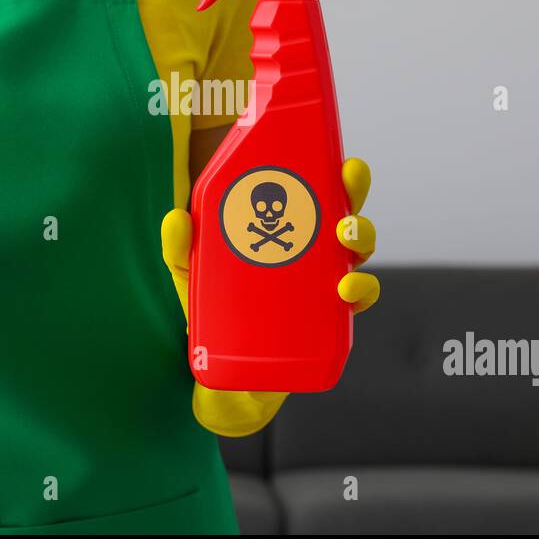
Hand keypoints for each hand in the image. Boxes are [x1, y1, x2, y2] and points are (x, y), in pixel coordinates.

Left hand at [161, 158, 380, 436]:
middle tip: (345, 189)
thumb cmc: (217, 308)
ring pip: (358, 252)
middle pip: (347, 214)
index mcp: (289, 227)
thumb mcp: (192, 272)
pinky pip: (359, 299)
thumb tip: (176, 218)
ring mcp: (325, 283)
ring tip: (344, 239)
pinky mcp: (330, 319)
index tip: (343, 161)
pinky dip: (362, 290)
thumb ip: (180, 247)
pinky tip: (346, 289)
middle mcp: (314, 251)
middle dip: (355, 197)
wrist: (228, 376)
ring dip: (361, 239)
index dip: (338, 174)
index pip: (319, 191)